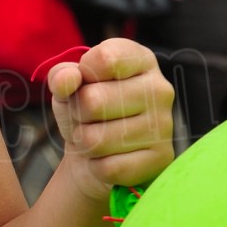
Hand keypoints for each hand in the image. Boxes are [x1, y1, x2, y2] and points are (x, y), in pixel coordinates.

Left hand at [48, 39, 174, 204]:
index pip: (105, 59)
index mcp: (140, 60)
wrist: (96, 153)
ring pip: (96, 139)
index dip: (82, 74)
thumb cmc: (85, 110)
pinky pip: (107, 167)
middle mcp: (159, 88)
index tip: (85, 82)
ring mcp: (164, 125)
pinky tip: (108, 157)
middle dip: (78, 114)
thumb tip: (67, 79)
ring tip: (97, 136)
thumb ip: (62, 75)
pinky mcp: (160, 159)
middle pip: (93, 101)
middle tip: (88, 117)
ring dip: (85, 142)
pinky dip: (96, 165)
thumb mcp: (67, 86)